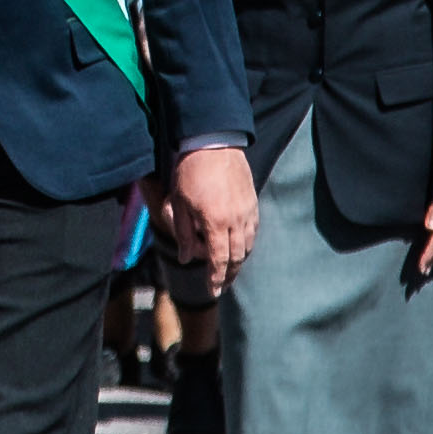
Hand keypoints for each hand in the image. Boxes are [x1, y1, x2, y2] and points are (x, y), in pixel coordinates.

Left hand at [169, 140, 261, 285]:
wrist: (213, 142)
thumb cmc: (190, 171)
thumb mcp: (179, 203)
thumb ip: (183, 233)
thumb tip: (184, 258)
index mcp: (214, 223)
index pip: (218, 260)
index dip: (216, 278)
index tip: (214, 292)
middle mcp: (235, 220)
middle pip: (237, 257)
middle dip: (229, 274)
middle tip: (222, 285)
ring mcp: (247, 211)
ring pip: (248, 245)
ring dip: (239, 260)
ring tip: (230, 268)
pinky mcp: (253, 201)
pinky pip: (253, 230)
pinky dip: (247, 242)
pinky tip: (239, 245)